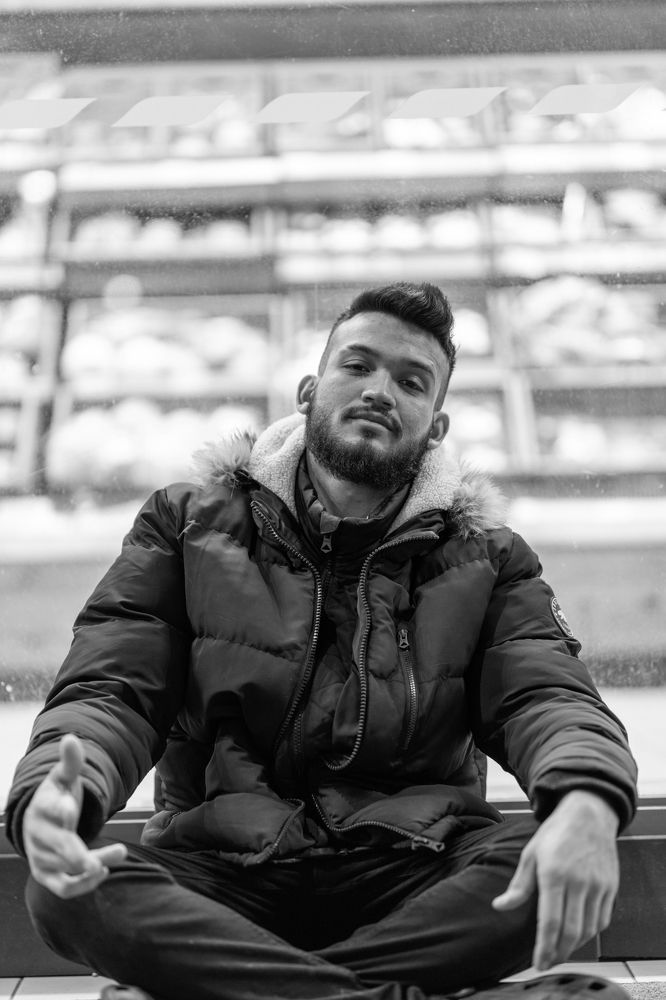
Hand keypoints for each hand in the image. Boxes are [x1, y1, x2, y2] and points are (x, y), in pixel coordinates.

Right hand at [23, 733, 127, 898]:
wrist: (39, 822)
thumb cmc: (56, 797)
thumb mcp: (63, 777)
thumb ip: (71, 762)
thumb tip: (71, 738)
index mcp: (43, 807)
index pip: (48, 809)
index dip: (59, 810)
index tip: (71, 810)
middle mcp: (39, 835)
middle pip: (58, 845)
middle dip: (79, 851)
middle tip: (112, 854)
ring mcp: (41, 858)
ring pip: (68, 866)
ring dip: (95, 862)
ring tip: (121, 852)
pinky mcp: (47, 876)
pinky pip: (64, 887)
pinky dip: (83, 885)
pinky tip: (104, 870)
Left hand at [492, 790, 619, 969]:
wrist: (588, 814)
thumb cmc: (556, 832)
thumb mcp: (531, 854)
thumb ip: (519, 885)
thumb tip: (500, 906)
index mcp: (554, 874)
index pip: (549, 921)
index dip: (544, 947)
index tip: (538, 962)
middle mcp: (578, 882)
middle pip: (570, 931)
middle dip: (558, 953)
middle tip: (547, 963)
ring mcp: (597, 886)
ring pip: (588, 930)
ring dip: (573, 946)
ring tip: (559, 952)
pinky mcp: (610, 887)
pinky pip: (602, 920)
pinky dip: (590, 934)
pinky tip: (578, 936)